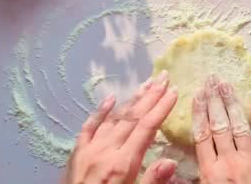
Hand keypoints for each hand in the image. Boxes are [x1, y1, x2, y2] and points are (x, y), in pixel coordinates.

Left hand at [63, 71, 182, 183]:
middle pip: (132, 118)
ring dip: (132, 100)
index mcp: (122, 164)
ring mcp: (89, 151)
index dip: (161, 108)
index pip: (146, 129)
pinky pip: (89, 128)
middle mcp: (106, 152)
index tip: (174, 91)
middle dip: (150, 96)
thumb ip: (151, 181)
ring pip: (114, 118)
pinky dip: (100, 112)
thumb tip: (171, 160)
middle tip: (164, 77)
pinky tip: (110, 99)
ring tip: (146, 83)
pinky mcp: (76, 155)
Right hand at [192, 75, 250, 183]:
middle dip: (214, 100)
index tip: (197, 94)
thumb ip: (187, 182)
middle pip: (219, 126)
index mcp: (211, 172)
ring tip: (227, 85)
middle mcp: (229, 162)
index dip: (199, 113)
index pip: (202, 136)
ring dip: (233, 103)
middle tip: (211, 79)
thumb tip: (167, 170)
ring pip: (240, 126)